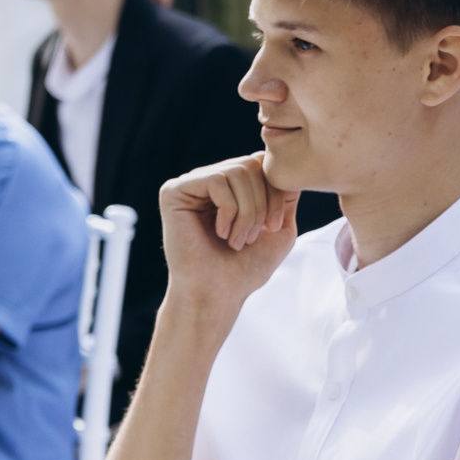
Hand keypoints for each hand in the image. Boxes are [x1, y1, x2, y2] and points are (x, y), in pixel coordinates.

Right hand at [157, 155, 299, 314]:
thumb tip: (285, 164)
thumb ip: (286, 195)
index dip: (276, 191)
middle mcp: (209, 180)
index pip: (262, 164)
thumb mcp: (279, 229)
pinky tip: (220, 233)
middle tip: (253, 238)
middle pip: (251, 164)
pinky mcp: (174, 191)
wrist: (217, 296)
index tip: (275, 227)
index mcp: (231, 188)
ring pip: (236, 171)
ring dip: (247, 211)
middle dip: (263, 203)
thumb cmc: (245, 269)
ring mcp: (190, 184)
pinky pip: (216, 180)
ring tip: (237, 240)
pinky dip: (228, 210)